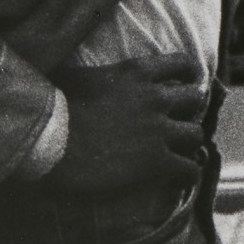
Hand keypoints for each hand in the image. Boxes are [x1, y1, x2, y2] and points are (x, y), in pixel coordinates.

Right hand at [45, 53, 205, 194]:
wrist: (47, 143)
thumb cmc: (52, 109)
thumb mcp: (78, 76)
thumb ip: (96, 73)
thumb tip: (77, 67)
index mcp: (137, 73)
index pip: (182, 64)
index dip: (188, 75)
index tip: (188, 84)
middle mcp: (155, 98)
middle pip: (196, 100)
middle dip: (189, 111)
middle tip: (178, 123)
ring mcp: (158, 130)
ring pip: (195, 135)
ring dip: (188, 144)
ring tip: (178, 153)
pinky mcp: (155, 162)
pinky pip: (189, 168)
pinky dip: (188, 174)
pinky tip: (180, 179)